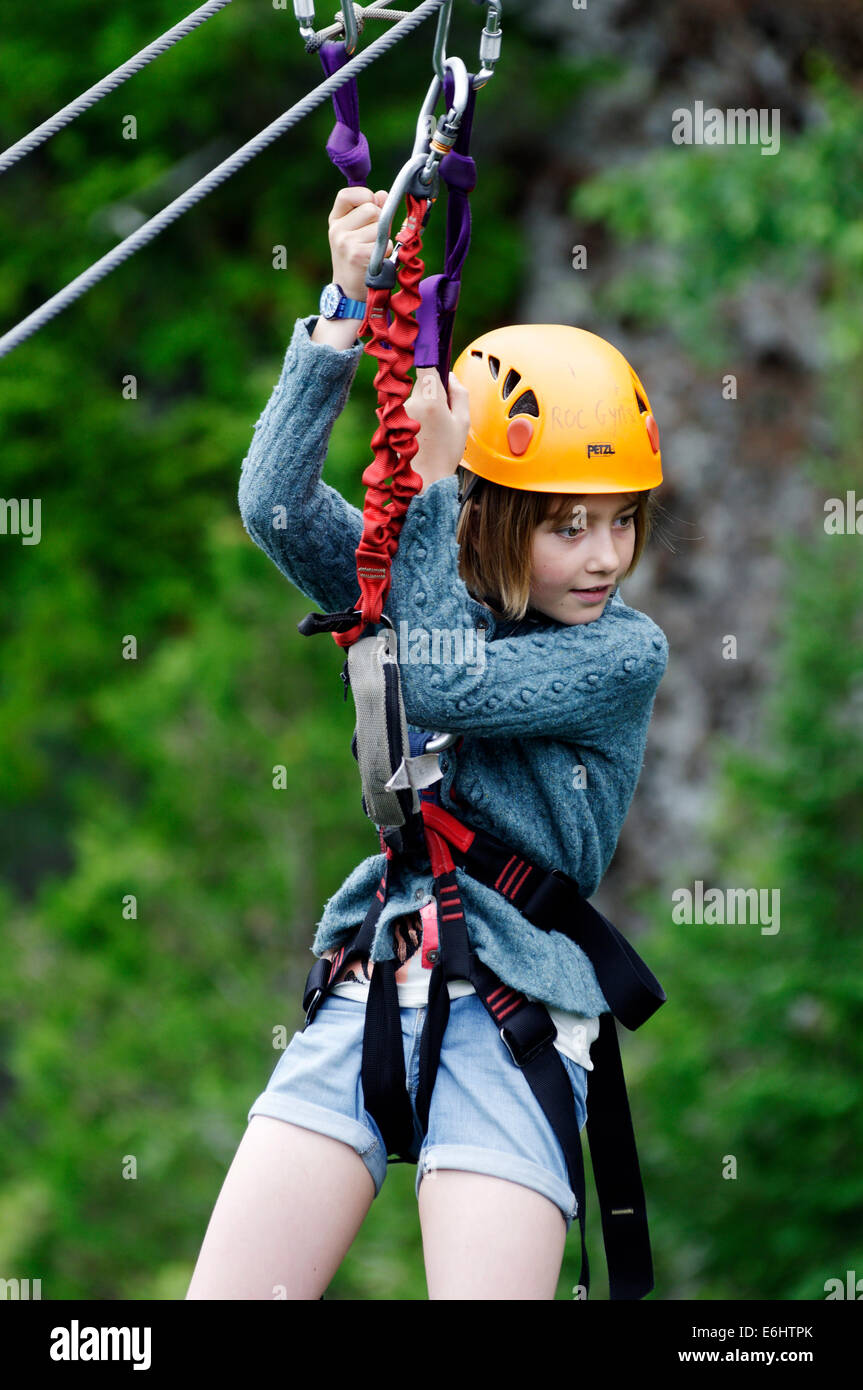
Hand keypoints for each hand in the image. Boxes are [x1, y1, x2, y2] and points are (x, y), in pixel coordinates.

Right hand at [328, 186, 394, 300]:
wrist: (349, 292)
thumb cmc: (358, 259)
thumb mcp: (358, 232)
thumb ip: (371, 211)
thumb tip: (383, 194)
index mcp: (335, 220)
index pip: (347, 194)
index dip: (365, 196)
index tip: (372, 206)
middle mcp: (337, 230)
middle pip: (371, 209)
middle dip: (380, 221)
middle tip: (374, 238)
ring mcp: (346, 243)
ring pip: (380, 227)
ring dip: (384, 239)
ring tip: (374, 251)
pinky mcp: (358, 256)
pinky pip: (385, 244)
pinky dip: (387, 252)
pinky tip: (377, 261)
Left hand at [404, 366, 471, 492]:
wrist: (424, 479)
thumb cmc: (445, 453)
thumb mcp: (463, 422)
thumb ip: (459, 394)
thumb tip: (450, 377)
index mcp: (430, 400)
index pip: (427, 367)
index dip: (431, 358)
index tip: (433, 350)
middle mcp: (411, 402)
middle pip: (423, 384)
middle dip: (434, 392)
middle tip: (446, 413)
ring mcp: (400, 412)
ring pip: (416, 398)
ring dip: (425, 406)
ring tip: (434, 430)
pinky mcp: (393, 421)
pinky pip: (409, 410)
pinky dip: (417, 416)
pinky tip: (424, 434)